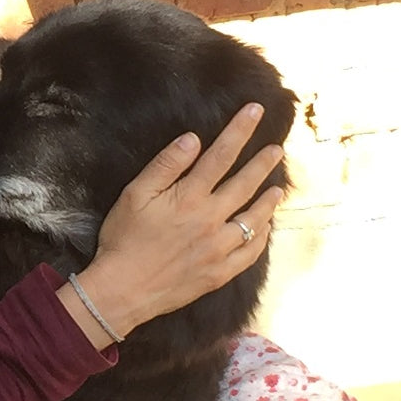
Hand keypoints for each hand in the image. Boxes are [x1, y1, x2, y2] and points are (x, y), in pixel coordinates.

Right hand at [68, 104, 284, 340]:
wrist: (123, 290)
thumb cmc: (124, 239)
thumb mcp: (135, 194)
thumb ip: (166, 165)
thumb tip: (194, 139)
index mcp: (190, 197)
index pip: (221, 156)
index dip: (239, 131)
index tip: (254, 111)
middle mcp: (211, 220)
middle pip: (245, 184)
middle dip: (263, 162)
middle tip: (278, 149)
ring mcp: (219, 248)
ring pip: (254, 219)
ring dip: (268, 201)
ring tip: (277, 188)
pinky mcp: (219, 273)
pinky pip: (250, 253)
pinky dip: (260, 237)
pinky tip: (263, 228)